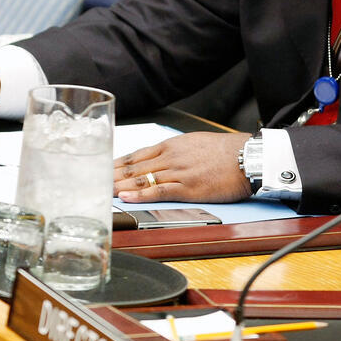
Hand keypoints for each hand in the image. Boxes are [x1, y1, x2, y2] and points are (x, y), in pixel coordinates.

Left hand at [114, 132, 253, 202]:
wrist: (247, 157)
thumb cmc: (225, 152)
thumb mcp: (194, 144)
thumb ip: (175, 151)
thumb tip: (160, 158)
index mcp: (171, 146)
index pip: (136, 155)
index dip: (117, 164)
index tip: (103, 169)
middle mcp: (170, 157)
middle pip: (134, 167)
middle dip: (112, 175)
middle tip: (93, 181)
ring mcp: (178, 172)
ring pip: (141, 178)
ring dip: (119, 185)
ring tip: (102, 191)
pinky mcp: (188, 188)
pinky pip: (158, 191)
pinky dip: (140, 194)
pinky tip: (126, 197)